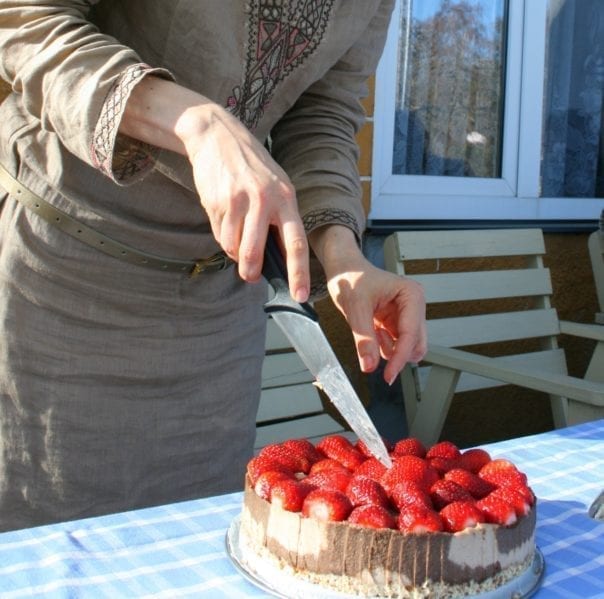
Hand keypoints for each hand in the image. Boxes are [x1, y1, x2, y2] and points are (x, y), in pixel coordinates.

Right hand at [121, 77, 309, 301]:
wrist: (217, 136)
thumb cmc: (252, 167)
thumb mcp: (276, 187)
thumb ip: (279, 219)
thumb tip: (278, 257)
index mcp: (286, 198)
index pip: (296, 242)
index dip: (299, 272)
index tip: (300, 295)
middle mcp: (264, 200)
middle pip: (255, 252)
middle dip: (250, 271)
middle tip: (250, 276)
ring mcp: (238, 201)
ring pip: (233, 247)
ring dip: (234, 251)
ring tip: (236, 234)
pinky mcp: (216, 201)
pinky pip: (219, 234)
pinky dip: (222, 236)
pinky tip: (224, 218)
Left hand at [309, 226, 426, 383]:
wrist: (342, 269)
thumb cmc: (351, 277)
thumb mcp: (355, 307)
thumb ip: (364, 338)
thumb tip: (370, 365)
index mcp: (411, 295)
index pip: (411, 334)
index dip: (400, 358)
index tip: (389, 376)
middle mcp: (414, 305)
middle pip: (415, 344)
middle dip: (396, 355)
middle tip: (376, 363)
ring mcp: (406, 314)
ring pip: (407, 347)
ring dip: (388, 349)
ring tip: (370, 330)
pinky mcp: (396, 322)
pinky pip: (394, 344)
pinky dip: (382, 345)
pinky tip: (372, 330)